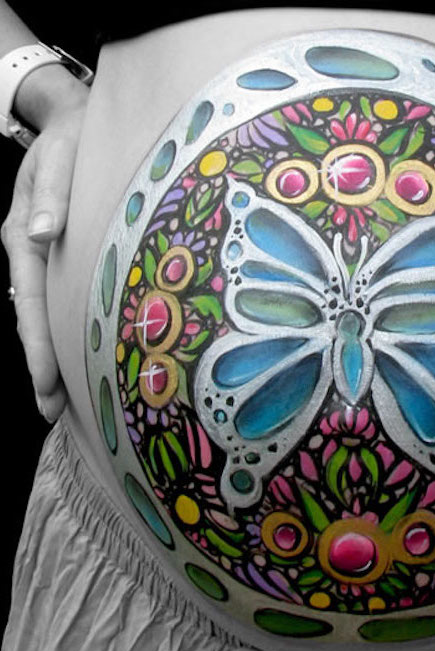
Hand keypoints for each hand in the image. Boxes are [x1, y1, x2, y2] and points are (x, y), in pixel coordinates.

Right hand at [1, 81, 87, 420]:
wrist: (70, 116)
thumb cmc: (72, 138)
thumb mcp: (61, 157)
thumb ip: (51, 193)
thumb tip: (39, 233)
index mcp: (23, 234)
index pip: (31, 303)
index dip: (38, 347)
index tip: (47, 386)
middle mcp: (29, 249)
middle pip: (33, 318)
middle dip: (43, 366)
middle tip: (53, 413)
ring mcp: (40, 252)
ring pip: (43, 312)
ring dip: (52, 354)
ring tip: (63, 399)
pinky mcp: (55, 251)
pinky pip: (55, 298)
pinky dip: (61, 329)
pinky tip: (73, 352)